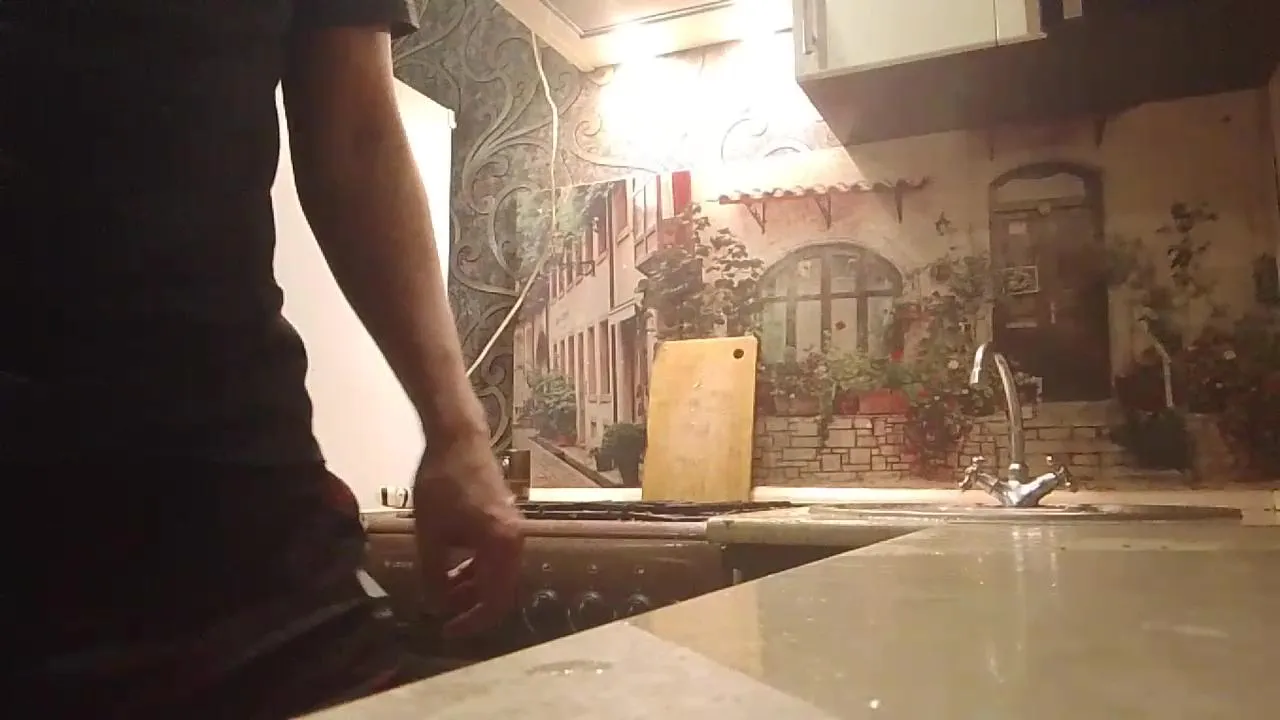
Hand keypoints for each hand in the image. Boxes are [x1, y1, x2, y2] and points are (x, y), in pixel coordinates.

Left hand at [412, 433, 523, 637]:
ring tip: (442, 592)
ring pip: (496, 572)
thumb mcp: (430, 535)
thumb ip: (433, 575)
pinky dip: (476, 566)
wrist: (459, 439)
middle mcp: (515, 540)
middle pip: (500, 589)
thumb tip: (436, 604)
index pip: (494, 600)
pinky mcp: (505, 518)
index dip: (472, 621)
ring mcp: (513, 528)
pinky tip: (453, 567)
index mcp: (501, 546)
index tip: (447, 630)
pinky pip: (495, 555)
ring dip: (472, 586)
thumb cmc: (443, 484)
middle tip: (443, 616)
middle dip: (471, 605)